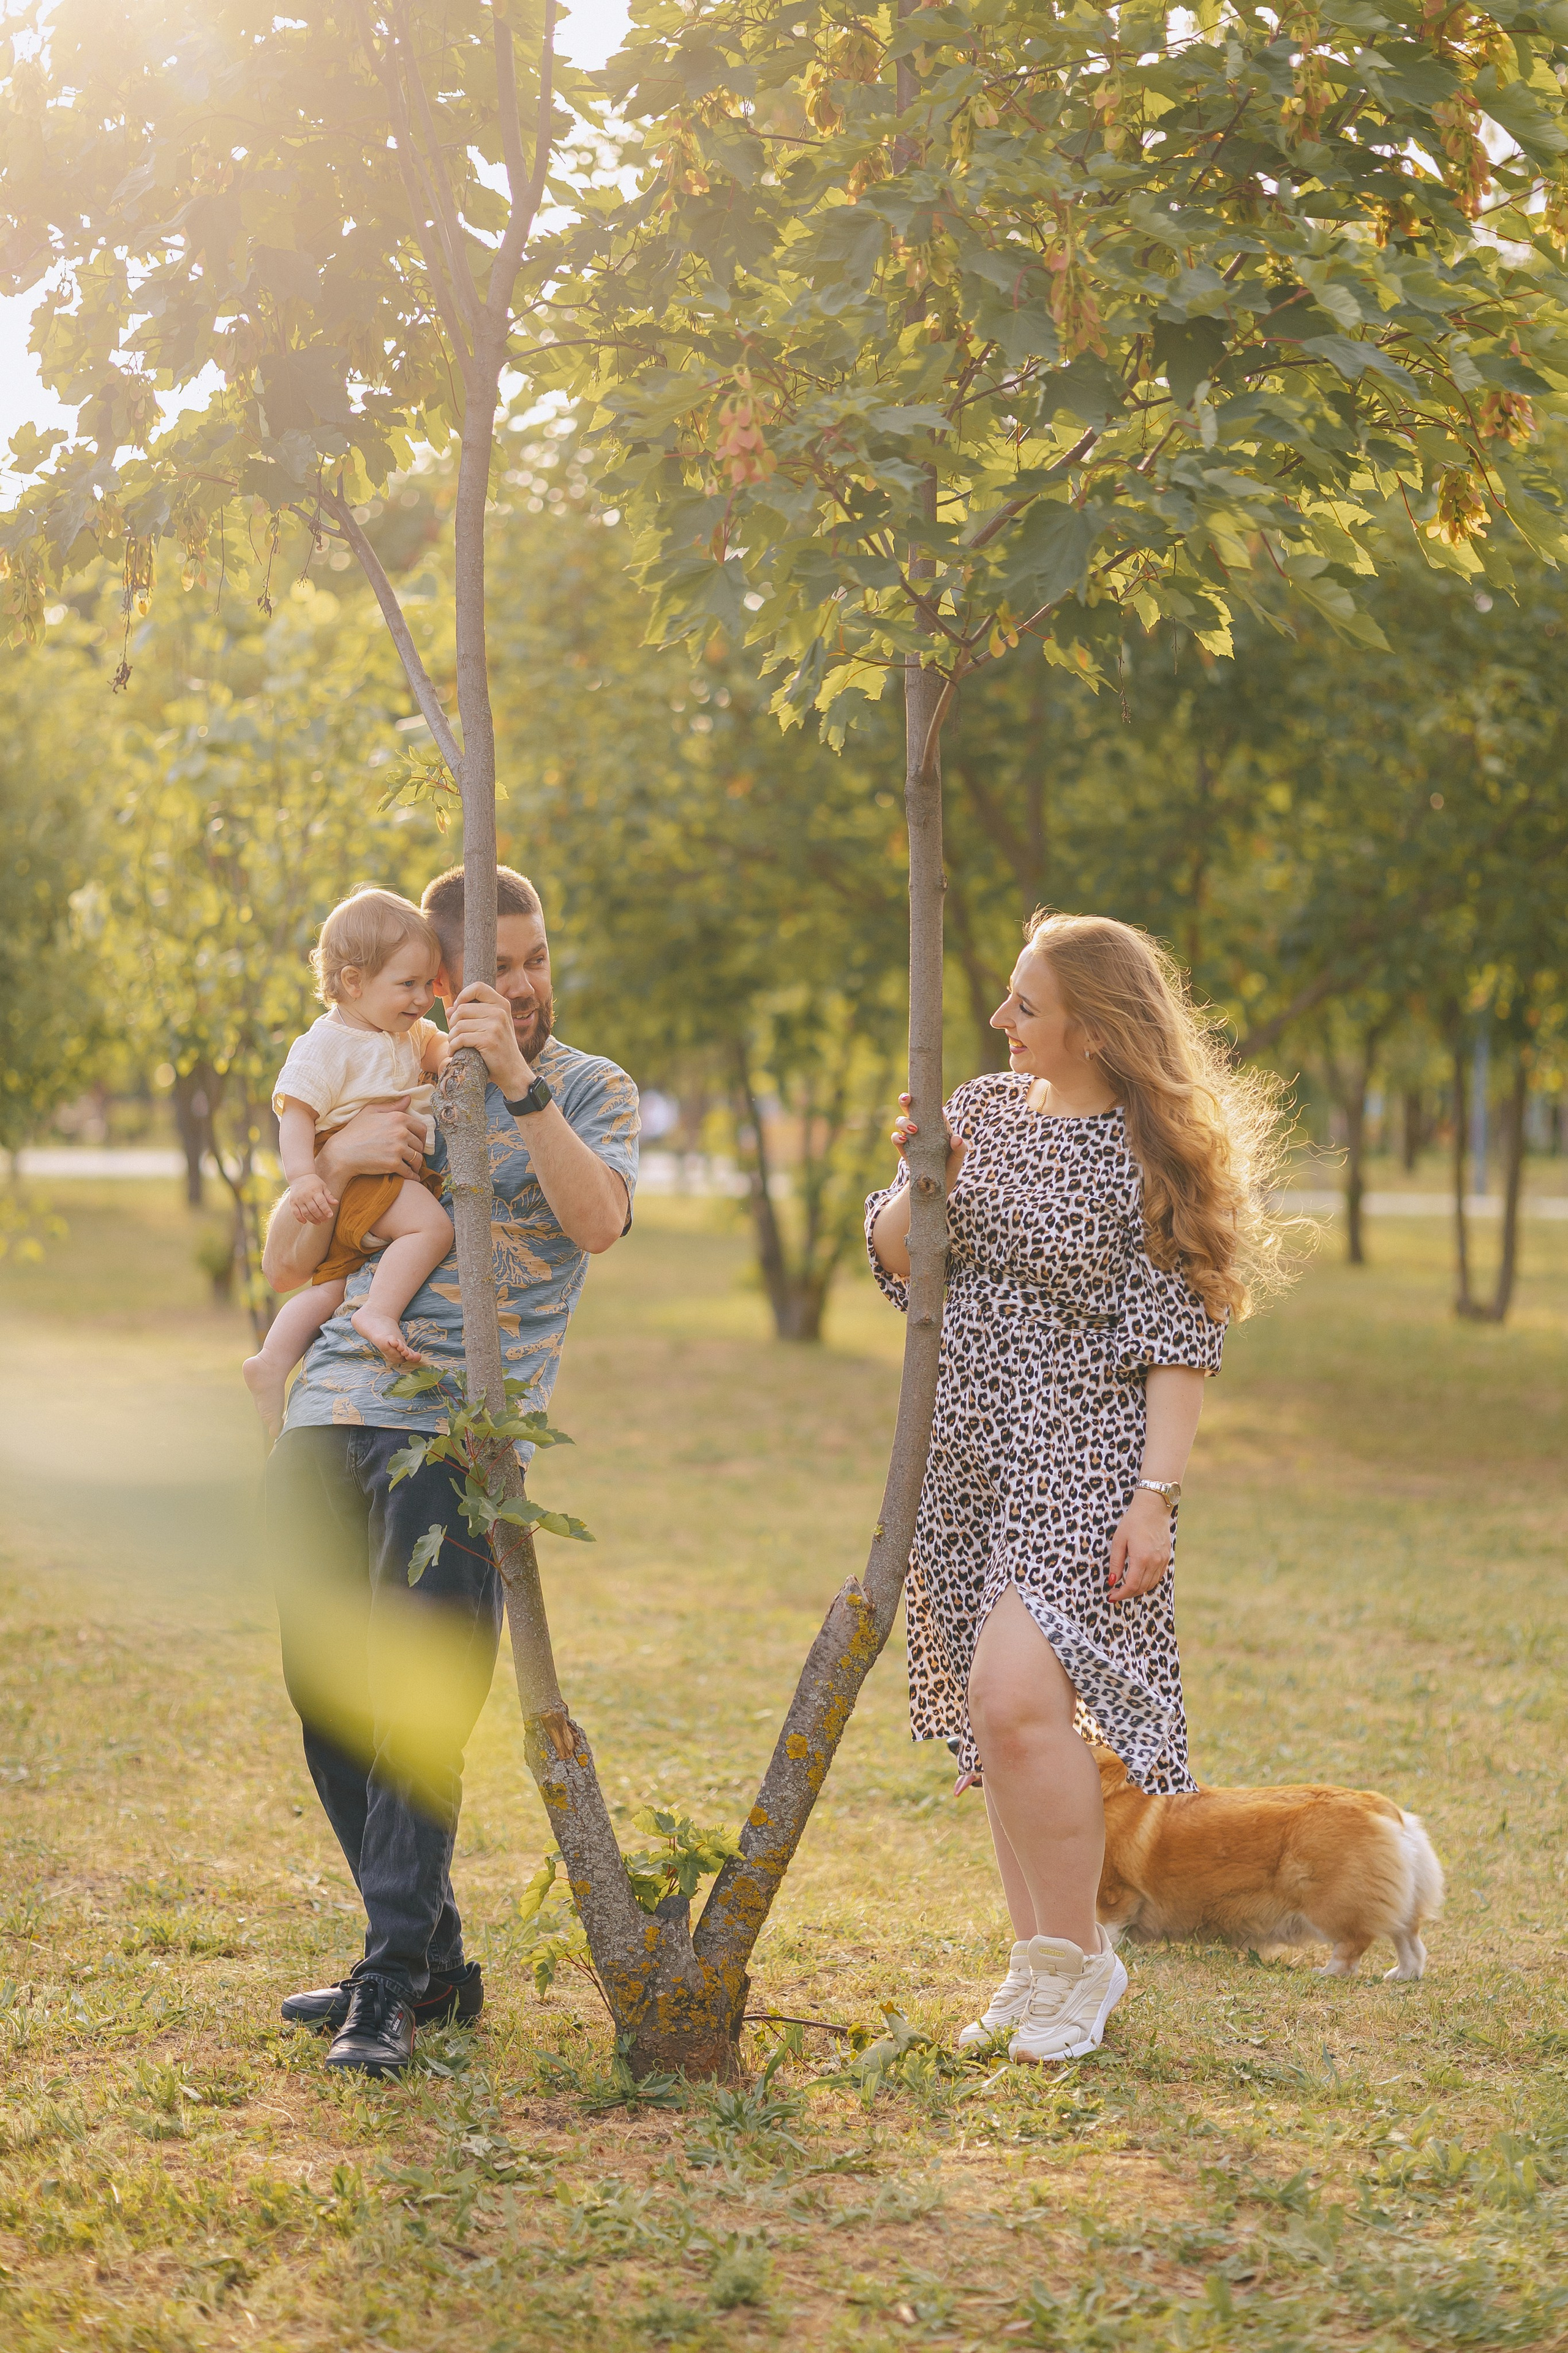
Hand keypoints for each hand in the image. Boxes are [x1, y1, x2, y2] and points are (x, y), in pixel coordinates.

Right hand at [287, 1172, 338, 1224]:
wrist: (300, 1176)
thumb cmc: (314, 1182)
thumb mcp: (323, 1186)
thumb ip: (329, 1195)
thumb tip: (336, 1203)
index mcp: (315, 1191)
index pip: (321, 1202)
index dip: (326, 1210)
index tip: (330, 1215)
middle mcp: (306, 1196)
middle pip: (314, 1209)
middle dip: (320, 1217)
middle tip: (325, 1220)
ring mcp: (298, 1199)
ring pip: (305, 1213)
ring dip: (312, 1220)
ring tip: (318, 1222)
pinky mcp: (292, 1202)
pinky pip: (295, 1213)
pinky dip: (300, 1219)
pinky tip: (305, 1222)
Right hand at [317, 1096, 425, 1186]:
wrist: (342, 1153)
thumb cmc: (354, 1131)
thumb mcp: (371, 1112)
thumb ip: (392, 1106)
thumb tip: (408, 1099)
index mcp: (398, 1118)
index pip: (421, 1129)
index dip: (422, 1138)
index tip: (418, 1144)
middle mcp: (400, 1132)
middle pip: (420, 1145)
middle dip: (418, 1152)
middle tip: (413, 1157)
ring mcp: (397, 1148)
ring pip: (417, 1159)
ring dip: (416, 1165)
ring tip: (413, 1168)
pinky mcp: (393, 1164)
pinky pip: (410, 1172)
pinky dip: (412, 1176)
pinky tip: (412, 1177)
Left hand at [446, 982, 530, 1097]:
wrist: (513, 1071)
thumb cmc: (498, 1049)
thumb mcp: (490, 1027)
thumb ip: (471, 1015)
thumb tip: (449, 1010)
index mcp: (502, 1004)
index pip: (477, 987)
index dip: (463, 995)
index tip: (459, 1009)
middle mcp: (500, 1012)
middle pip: (462, 1009)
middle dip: (452, 1023)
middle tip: (455, 1035)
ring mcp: (495, 1025)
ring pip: (459, 1025)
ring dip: (451, 1037)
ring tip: (455, 1045)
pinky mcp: (489, 1040)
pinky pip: (460, 1038)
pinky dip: (453, 1047)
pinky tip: (455, 1052)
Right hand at [891, 1094, 967, 1182]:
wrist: (936, 1184)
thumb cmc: (950, 1166)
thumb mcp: (958, 1158)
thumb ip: (960, 1148)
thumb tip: (956, 1139)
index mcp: (936, 1123)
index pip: (929, 1105)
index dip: (923, 1096)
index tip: (921, 1092)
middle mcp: (922, 1126)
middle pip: (910, 1107)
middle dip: (906, 1100)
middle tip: (907, 1099)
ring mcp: (911, 1137)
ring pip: (901, 1121)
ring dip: (904, 1122)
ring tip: (913, 1130)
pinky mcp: (904, 1148)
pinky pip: (896, 1139)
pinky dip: (896, 1138)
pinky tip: (902, 1140)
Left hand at [1107, 1490, 1174, 1600]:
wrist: (1153, 1508)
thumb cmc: (1133, 1521)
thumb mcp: (1119, 1540)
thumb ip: (1116, 1563)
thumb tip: (1112, 1581)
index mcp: (1141, 1558)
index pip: (1131, 1585)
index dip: (1121, 1594)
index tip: (1111, 1596)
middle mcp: (1154, 1562)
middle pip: (1141, 1588)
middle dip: (1127, 1594)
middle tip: (1116, 1593)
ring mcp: (1162, 1560)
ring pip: (1151, 1584)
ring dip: (1138, 1590)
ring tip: (1125, 1588)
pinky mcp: (1166, 1557)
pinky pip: (1158, 1577)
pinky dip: (1148, 1582)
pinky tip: (1138, 1579)